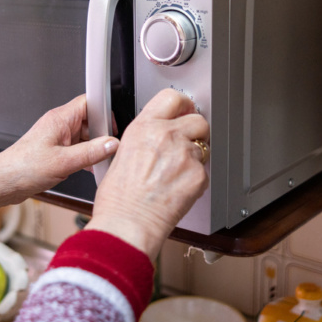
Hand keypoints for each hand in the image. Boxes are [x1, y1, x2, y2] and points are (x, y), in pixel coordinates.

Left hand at [0, 94, 118, 212]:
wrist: (3, 182)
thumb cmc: (23, 168)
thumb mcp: (63, 162)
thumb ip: (91, 152)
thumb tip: (111, 144)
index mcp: (59, 119)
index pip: (88, 101)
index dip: (104, 111)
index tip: (112, 127)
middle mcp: (58, 125)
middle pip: (89, 120)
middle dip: (100, 134)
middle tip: (106, 149)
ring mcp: (57, 137)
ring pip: (84, 135)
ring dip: (92, 148)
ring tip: (96, 162)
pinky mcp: (55, 150)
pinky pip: (76, 147)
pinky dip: (85, 156)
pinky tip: (87, 168)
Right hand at [84, 89, 209, 258]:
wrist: (127, 223)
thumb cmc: (118, 197)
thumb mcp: (121, 154)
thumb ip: (144, 137)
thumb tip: (156, 135)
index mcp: (144, 127)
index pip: (173, 97)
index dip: (183, 104)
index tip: (186, 110)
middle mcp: (166, 136)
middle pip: (198, 120)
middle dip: (195, 131)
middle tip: (186, 144)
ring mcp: (185, 155)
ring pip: (202, 147)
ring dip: (193, 157)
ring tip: (175, 174)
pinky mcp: (198, 176)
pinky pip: (203, 171)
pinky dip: (195, 179)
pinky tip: (177, 188)